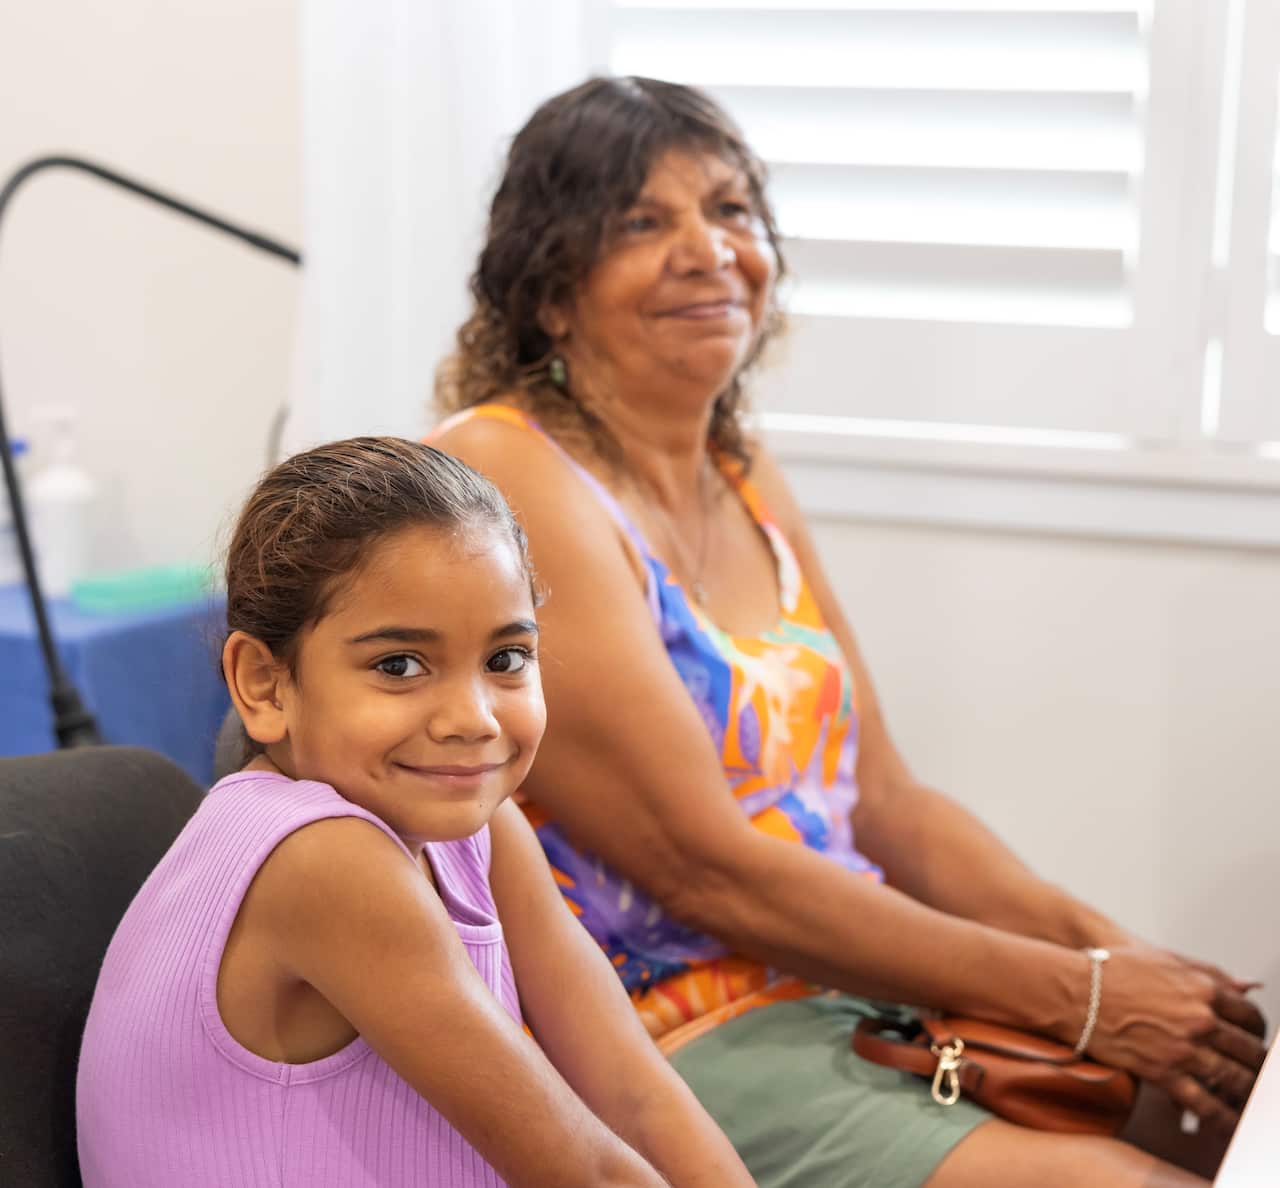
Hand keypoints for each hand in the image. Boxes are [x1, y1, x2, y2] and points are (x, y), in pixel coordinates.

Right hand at [1082, 945, 1266, 1132]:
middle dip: (1257, 1063)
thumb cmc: (1113, 970)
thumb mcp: (1165, 959)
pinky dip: (1221, 1117)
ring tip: (1249, 1097)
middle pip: (1248, 1050)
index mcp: (1203, 989)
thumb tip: (1247, 986)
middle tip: (1258, 1070)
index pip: (1250, 1016)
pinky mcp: (1164, 1072)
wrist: (1075, 991)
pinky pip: (1204, 1103)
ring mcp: (1184, 1049)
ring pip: (1234, 1079)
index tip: (1255, 1038)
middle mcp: (1200, 1020)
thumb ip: (1210, 973)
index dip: (1258, 1031)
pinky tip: (1228, 1121)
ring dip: (1247, 1091)